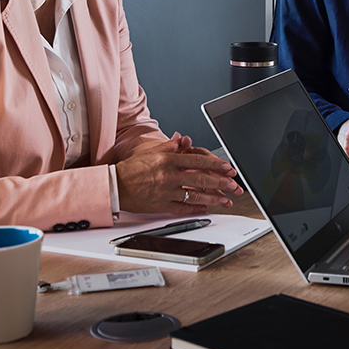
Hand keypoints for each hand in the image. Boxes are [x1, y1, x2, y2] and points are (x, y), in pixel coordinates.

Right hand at [115, 133, 242, 214]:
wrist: (115, 186)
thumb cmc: (132, 169)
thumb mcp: (150, 152)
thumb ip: (169, 147)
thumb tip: (183, 140)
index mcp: (167, 160)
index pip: (197, 160)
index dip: (215, 164)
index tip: (227, 167)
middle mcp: (168, 176)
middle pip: (200, 178)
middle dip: (220, 182)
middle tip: (233, 184)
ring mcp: (166, 192)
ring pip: (195, 195)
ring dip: (213, 198)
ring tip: (225, 200)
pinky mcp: (161, 205)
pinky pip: (182, 208)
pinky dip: (196, 208)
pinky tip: (206, 208)